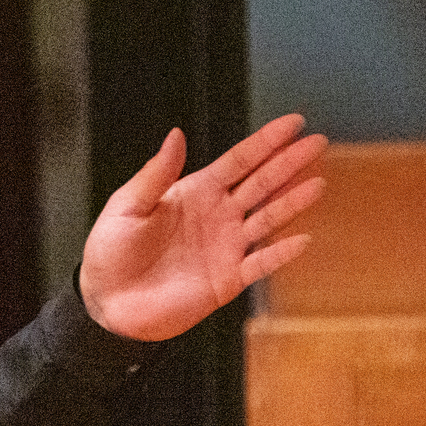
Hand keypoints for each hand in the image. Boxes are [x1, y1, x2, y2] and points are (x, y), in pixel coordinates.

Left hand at [78, 114, 326, 340]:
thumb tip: (176, 135)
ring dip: (292, 202)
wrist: (108, 302)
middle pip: (261, 183)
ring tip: (317, 184)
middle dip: (289, 163)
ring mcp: (226, 246)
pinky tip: (302, 239)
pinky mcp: (227, 280)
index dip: (266, 141)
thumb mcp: (127, 206)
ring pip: (267, 219)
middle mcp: (217, 215)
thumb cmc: (111, 252)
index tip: (293, 123)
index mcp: (195, 192)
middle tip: (318, 143)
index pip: (239, 161)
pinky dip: (280, 253)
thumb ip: (156, 174)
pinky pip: (260, 264)